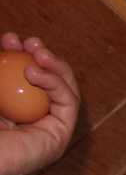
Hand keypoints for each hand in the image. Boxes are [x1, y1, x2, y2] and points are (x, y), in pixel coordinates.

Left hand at [0, 33, 79, 174]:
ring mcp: (49, 129)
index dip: (21, 57)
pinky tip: (36, 72)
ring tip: (37, 51)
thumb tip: (7, 41)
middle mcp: (33, 122)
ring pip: (64, 90)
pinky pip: (68, 102)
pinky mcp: (60, 135)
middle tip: (29, 41)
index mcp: (12, 114)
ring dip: (55, 66)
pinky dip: (56, 82)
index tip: (10, 39)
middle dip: (43, 58)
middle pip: (49, 84)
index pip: (24, 81)